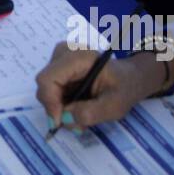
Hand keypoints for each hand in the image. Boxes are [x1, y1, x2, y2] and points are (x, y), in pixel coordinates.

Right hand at [35, 42, 165, 131]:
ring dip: (58, 106)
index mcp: (79, 57)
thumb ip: (90, 113)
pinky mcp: (58, 65)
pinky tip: (76, 105)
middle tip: (74, 121)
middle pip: (45, 84)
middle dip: (56, 107)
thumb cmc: (124, 89)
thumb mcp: (114, 106)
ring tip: (79, 113)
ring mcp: (59, 57)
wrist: (128, 78)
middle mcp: (64, 52)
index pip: (47, 79)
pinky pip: (50, 88)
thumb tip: (65, 118)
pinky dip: (60, 102)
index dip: (50, 103)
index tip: (61, 122)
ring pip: (46, 88)